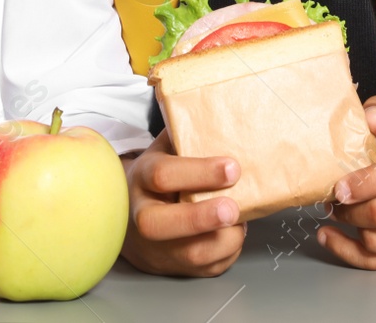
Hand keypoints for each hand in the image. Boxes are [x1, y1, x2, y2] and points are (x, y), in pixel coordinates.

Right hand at [120, 131, 246, 276]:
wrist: (134, 215)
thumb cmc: (162, 175)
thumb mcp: (167, 148)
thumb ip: (188, 133)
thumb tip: (226, 108)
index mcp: (143, 178)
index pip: (164, 176)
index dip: (199, 172)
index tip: (232, 167)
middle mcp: (143, 216)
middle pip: (163, 225)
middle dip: (202, 218)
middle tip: (233, 208)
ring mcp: (157, 247)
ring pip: (190, 254)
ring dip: (224, 239)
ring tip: (241, 217)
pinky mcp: (174, 268)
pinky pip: (207, 267)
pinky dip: (228, 252)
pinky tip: (234, 232)